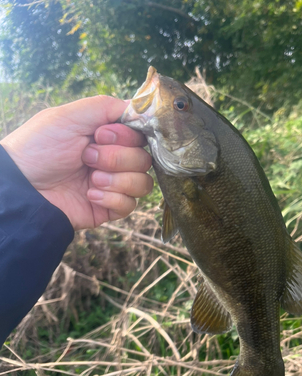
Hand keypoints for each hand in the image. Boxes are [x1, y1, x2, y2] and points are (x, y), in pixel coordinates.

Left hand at [0, 96, 152, 229]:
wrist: (23, 186)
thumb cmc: (40, 147)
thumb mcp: (70, 116)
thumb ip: (107, 106)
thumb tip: (140, 109)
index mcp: (107, 137)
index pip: (141, 136)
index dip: (127, 136)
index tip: (101, 135)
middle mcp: (114, 160)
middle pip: (144, 160)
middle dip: (116, 158)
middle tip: (87, 157)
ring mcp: (113, 185)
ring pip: (143, 184)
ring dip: (117, 180)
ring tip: (91, 179)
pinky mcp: (109, 209)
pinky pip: (130, 205)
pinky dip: (112, 199)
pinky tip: (89, 195)